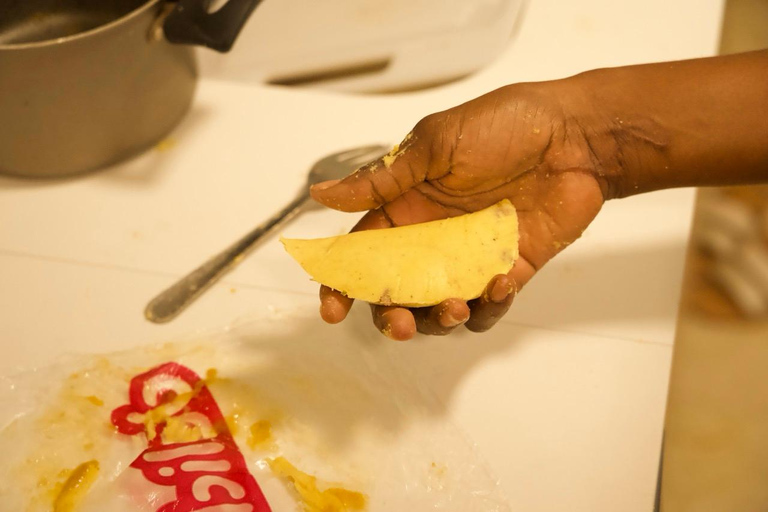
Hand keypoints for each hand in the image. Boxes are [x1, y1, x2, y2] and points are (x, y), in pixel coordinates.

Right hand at [310, 83, 606, 339]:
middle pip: (396, 293)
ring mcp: (469, 259)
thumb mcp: (435, 145)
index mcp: (406, 207)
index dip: (342, 283)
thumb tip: (321, 194)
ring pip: (439, 309)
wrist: (575, 135)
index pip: (362, 253)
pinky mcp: (506, 271)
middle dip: (390, 317)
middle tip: (400, 323)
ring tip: (455, 307)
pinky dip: (490, 307)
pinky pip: (489, 307)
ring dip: (440, 320)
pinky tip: (500, 283)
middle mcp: (432, 238)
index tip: (332, 308)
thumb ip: (381, 179)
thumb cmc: (504, 126)